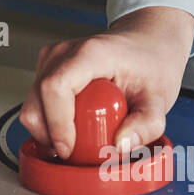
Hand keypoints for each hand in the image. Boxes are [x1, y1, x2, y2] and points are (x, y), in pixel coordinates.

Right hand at [20, 6, 193, 158]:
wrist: (147, 44)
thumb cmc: (151, 63)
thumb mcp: (160, 98)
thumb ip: (147, 125)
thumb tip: (120, 145)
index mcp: (90, 54)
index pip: (56, 87)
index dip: (56, 123)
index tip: (69, 148)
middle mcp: (64, 53)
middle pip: (37, 101)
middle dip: (51, 135)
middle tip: (79, 150)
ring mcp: (52, 61)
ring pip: (33, 107)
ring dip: (50, 132)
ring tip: (82, 137)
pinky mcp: (47, 72)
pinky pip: (38, 106)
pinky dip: (50, 125)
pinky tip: (74, 128)